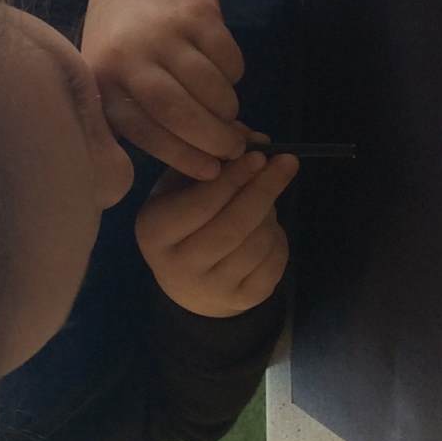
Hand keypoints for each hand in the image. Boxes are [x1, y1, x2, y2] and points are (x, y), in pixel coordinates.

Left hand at [83, 0, 247, 178]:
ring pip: (209, 87)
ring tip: (229, 115)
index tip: (210, 173)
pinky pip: (227, 58)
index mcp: (104, 81)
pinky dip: (234, 76)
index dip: (183, 157)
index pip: (146, 131)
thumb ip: (130, 117)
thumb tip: (174, 168)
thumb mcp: (109, 75)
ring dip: (227, 110)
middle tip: (232, 149)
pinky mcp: (196, 11)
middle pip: (178, 111)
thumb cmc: (123, 37)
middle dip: (212, 139)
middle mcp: (128, 56)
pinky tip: (226, 76)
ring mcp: (162, 31)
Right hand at [136, 152, 297, 316]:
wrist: (187, 285)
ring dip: (270, 213)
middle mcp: (178, 267)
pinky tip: (267, 228)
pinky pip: (274, 262)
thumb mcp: (181, 185)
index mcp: (154, 232)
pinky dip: (278, 237)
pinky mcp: (242, 301)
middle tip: (287, 161)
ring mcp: (212, 289)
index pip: (200, 204)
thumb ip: (213, 158)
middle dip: (264, 189)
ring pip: (258, 243)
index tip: (259, 154)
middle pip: (233, 226)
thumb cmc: (183, 221)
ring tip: (266, 198)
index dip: (233, 178)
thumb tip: (256, 139)